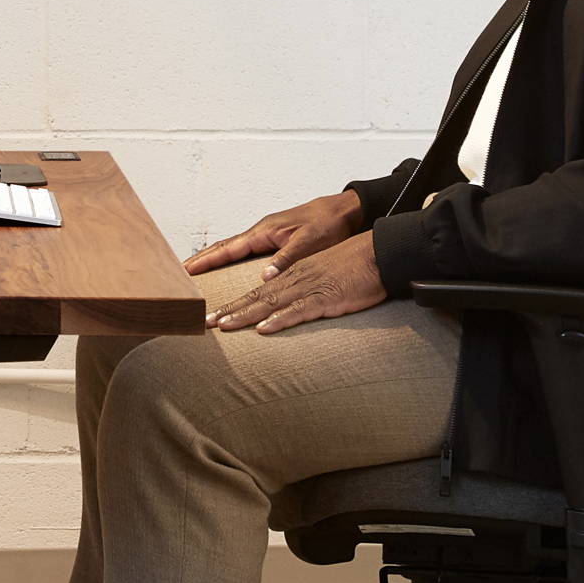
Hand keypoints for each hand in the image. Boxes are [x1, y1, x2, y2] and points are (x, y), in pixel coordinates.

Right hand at [185, 188, 362, 278]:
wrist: (344, 210)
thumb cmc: (328, 224)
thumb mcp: (309, 242)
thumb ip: (286, 258)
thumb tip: (264, 277)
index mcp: (265, 231)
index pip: (229, 248)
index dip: (208, 260)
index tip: (187, 269)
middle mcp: (261, 232)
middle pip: (224, 247)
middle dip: (202, 259)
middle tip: (182, 271)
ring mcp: (267, 235)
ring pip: (233, 248)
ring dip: (214, 259)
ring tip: (197, 271)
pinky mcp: (274, 239)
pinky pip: (244, 250)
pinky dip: (230, 257)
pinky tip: (227, 266)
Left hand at [206, 232, 387, 334]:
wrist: (379, 254)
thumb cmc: (354, 268)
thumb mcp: (322, 277)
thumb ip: (303, 291)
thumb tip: (285, 309)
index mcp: (293, 275)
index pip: (256, 292)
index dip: (232, 304)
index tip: (212, 316)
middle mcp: (295, 279)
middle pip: (255, 297)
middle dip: (228, 311)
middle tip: (204, 323)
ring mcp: (309, 288)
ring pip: (269, 303)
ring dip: (244, 316)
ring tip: (222, 326)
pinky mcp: (325, 298)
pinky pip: (298, 310)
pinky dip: (279, 320)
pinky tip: (263, 329)